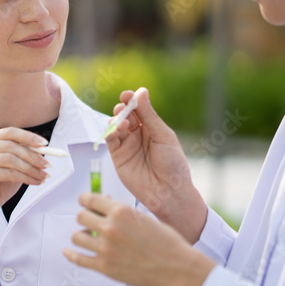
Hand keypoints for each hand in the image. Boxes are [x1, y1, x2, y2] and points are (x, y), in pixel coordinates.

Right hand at [0, 128, 49, 236]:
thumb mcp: (13, 166)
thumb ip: (24, 154)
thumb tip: (43, 147)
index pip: (10, 132)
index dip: (28, 137)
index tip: (45, 144)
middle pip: (11, 146)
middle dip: (33, 156)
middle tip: (47, 165)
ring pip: (11, 159)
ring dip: (31, 168)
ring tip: (43, 176)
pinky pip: (9, 173)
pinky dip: (25, 178)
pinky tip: (34, 182)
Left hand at [64, 193, 214, 285]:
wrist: (177, 268)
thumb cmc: (166, 241)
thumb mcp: (145, 217)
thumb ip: (122, 211)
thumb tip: (103, 203)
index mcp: (121, 212)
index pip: (89, 199)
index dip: (85, 200)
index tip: (85, 203)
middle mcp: (110, 228)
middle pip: (80, 216)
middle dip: (85, 217)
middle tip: (90, 221)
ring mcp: (105, 249)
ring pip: (77, 236)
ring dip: (81, 235)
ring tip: (88, 237)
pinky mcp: (104, 267)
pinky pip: (78, 259)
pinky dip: (71, 254)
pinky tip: (68, 251)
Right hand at [104, 88, 206, 242]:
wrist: (169, 193)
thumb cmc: (173, 165)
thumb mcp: (164, 136)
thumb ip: (149, 116)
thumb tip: (141, 92)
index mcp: (152, 128)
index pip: (139, 109)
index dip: (132, 100)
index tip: (128, 94)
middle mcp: (138, 135)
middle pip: (125, 115)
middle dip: (122, 108)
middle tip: (123, 105)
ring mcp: (127, 146)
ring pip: (115, 126)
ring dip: (116, 119)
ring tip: (123, 122)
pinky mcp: (118, 157)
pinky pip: (110, 140)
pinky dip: (110, 132)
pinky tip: (117, 129)